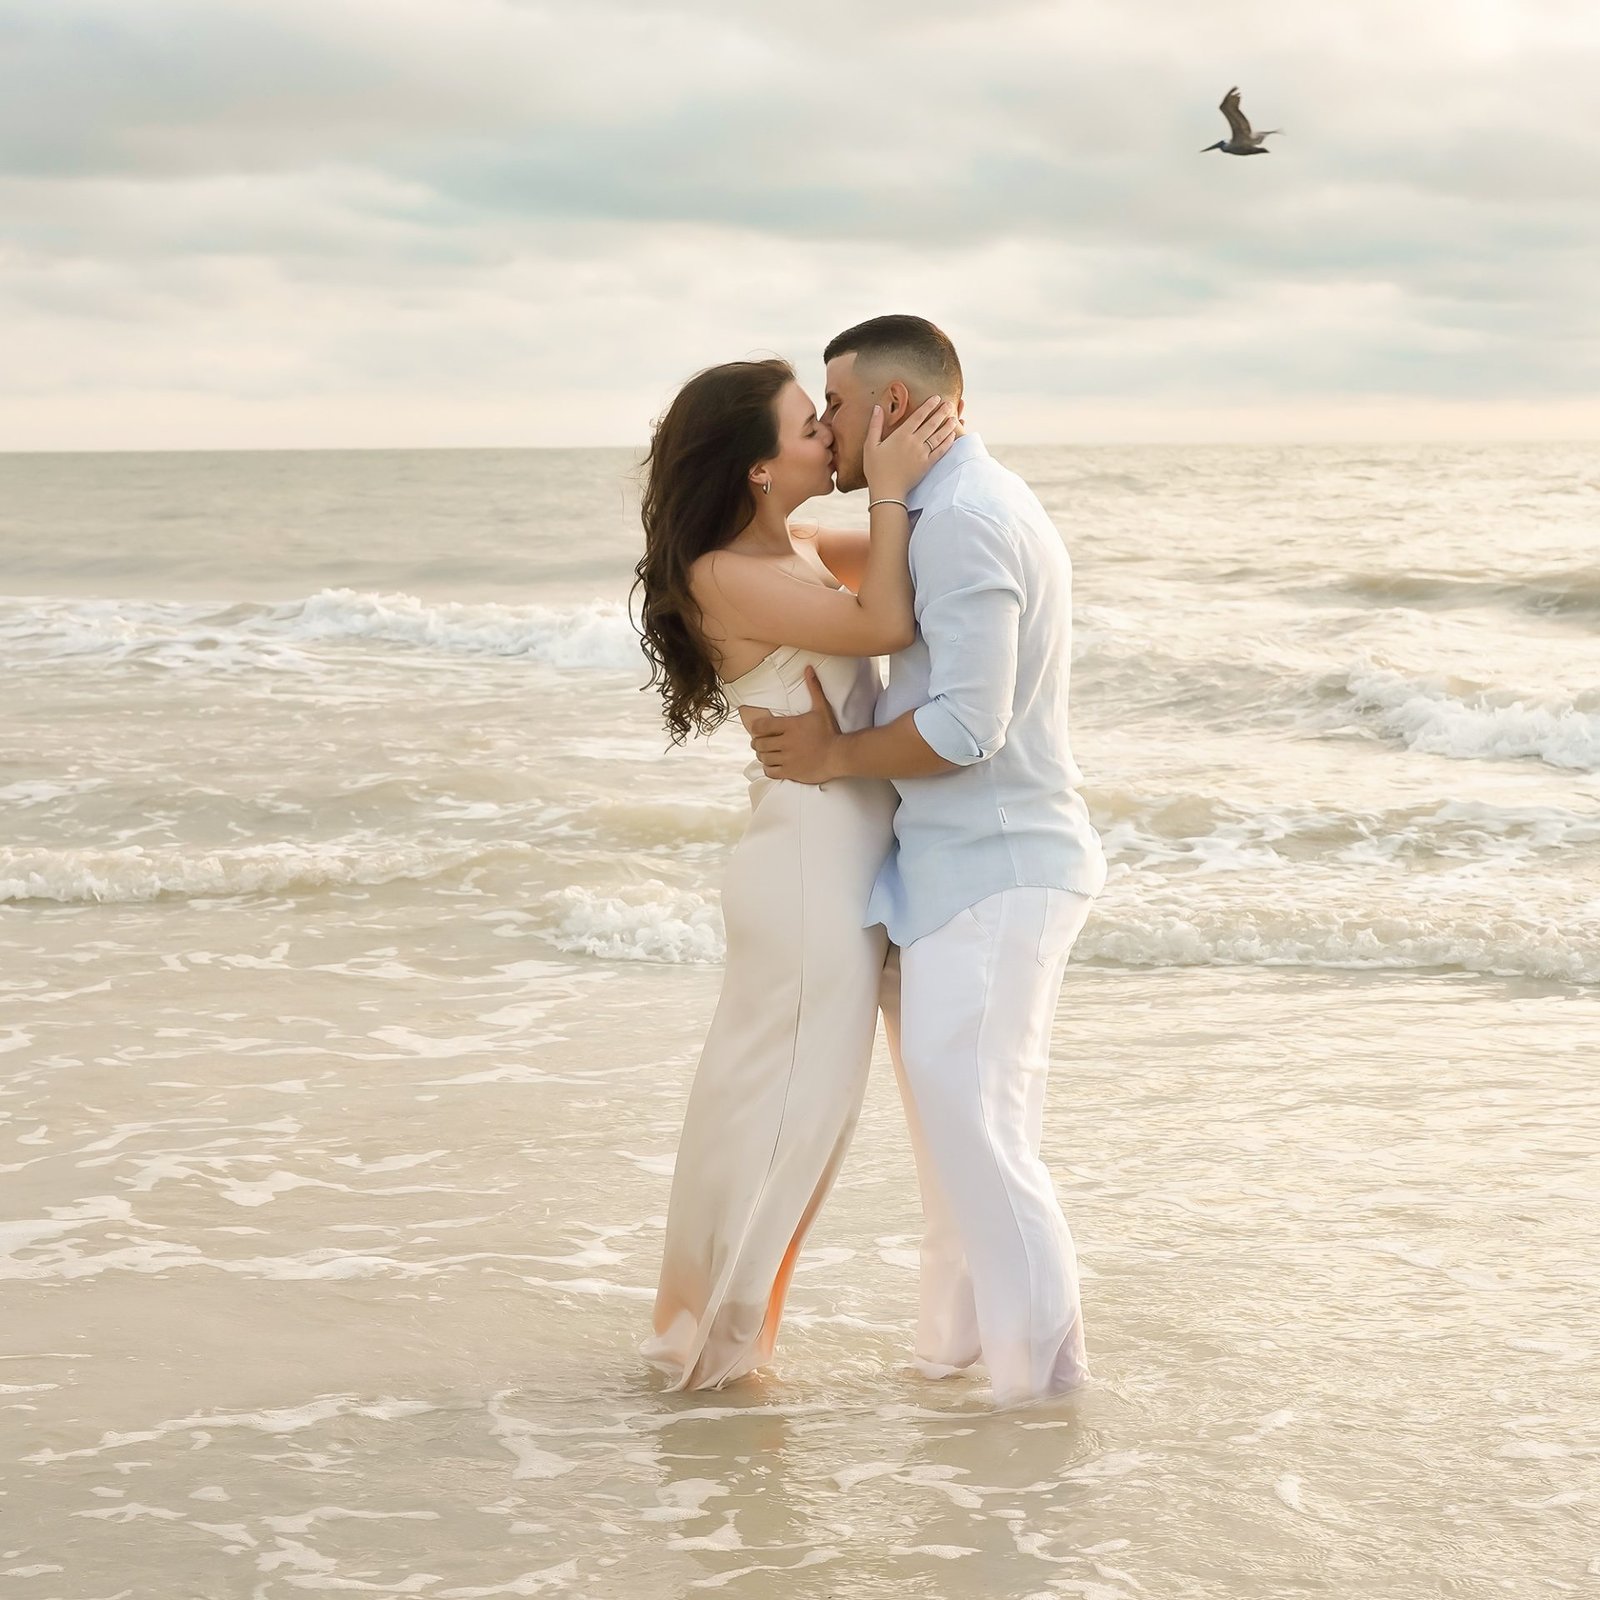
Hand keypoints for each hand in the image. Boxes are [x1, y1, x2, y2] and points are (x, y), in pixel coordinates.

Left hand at [746, 667, 841, 784]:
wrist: (840, 754)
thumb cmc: (830, 731)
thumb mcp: (821, 708)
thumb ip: (813, 688)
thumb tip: (808, 669)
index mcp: (790, 726)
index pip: (761, 726)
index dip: (755, 728)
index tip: (759, 730)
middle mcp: (786, 742)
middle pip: (759, 743)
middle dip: (758, 742)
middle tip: (761, 742)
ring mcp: (788, 758)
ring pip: (763, 757)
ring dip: (762, 755)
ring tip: (767, 753)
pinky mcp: (791, 771)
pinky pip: (770, 771)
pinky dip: (768, 768)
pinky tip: (773, 764)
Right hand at [863, 393, 959, 501]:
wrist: (887, 491)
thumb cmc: (876, 469)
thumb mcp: (870, 445)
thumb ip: (875, 425)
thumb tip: (877, 407)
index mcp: (901, 435)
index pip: (918, 416)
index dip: (928, 406)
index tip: (936, 398)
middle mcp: (914, 442)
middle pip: (931, 424)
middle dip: (941, 412)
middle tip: (949, 404)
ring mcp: (922, 454)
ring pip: (938, 436)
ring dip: (947, 426)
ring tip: (954, 418)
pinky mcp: (927, 465)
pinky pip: (940, 451)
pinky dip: (947, 443)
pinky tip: (952, 437)